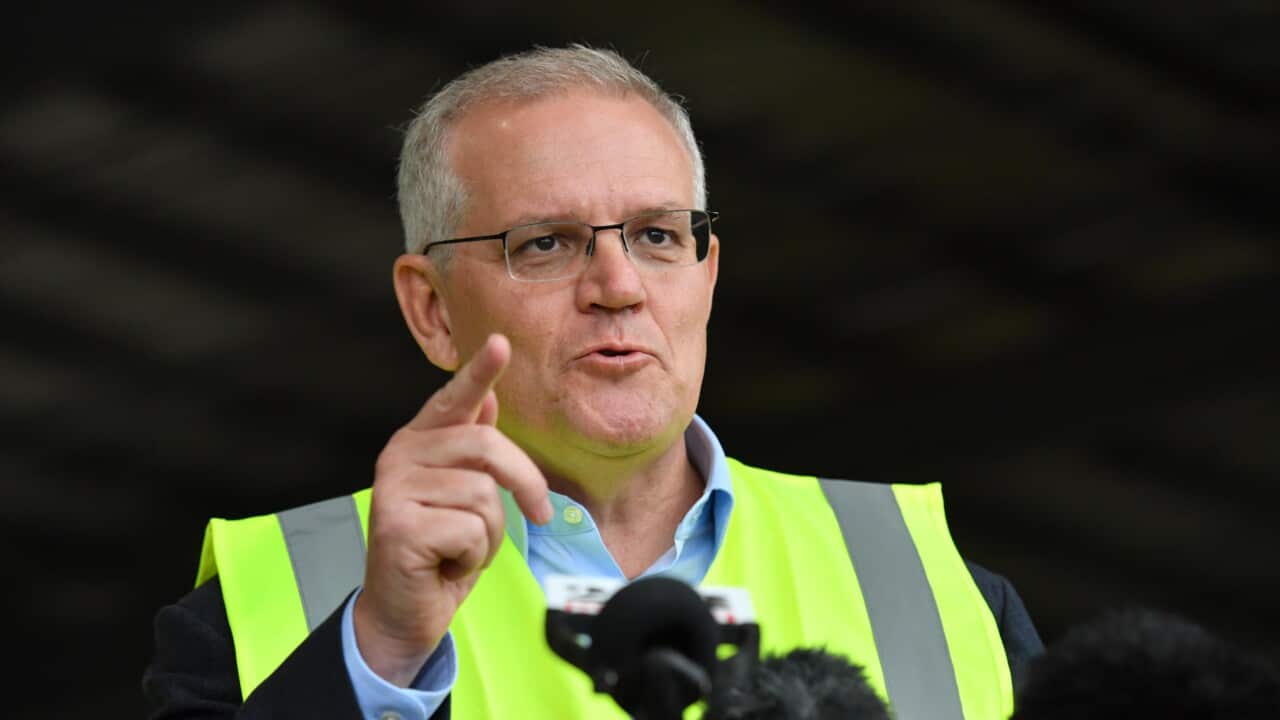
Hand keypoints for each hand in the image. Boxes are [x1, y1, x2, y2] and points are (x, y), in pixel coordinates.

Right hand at [353, 333, 552, 685]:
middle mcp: (399, 455)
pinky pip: (471, 530)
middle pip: (486, 447)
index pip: (455, 399)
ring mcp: (394, 489)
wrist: (405, 611)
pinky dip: (473, 556)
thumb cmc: (442, 550)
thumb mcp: (465, 496)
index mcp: (418, 441)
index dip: (479, 373)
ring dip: (489, 533)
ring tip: (460, 547)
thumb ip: (472, 451)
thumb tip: (490, 401)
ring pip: (483, 495)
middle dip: (524, 483)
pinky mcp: (398, 525)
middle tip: (540, 514)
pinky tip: (446, 564)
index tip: (500, 343)